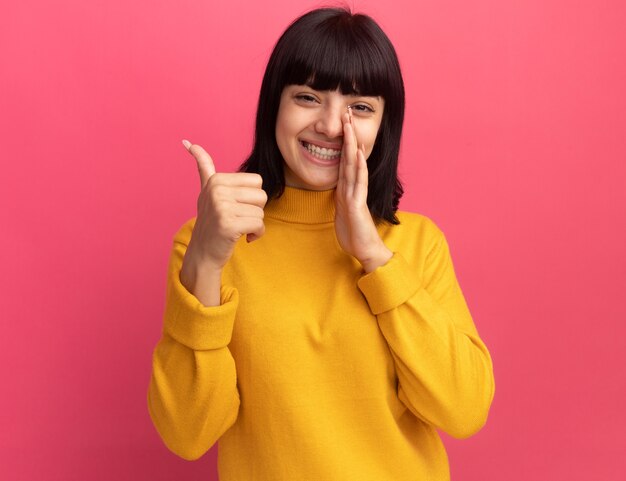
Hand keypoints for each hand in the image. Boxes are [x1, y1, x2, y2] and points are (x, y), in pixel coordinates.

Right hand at [181, 139, 267, 270]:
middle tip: (237, 219)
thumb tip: (188, 142)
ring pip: (261, 212)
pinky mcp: (228, 224)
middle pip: (261, 195)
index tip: (235, 207)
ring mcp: (221, 207)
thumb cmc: (211, 222)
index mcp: (217, 180)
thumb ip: (203, 166)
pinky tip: (244, 238)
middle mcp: (217, 190)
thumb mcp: (206, 191)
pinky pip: (259, 225)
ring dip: (255, 224)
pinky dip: (256, 234)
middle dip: (255, 211)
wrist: (203, 253)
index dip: (251, 198)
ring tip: (238, 228)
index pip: (257, 182)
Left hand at [334, 112, 392, 272]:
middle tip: (347, 113)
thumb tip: (337, 187)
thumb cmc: (353, 232)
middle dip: (348, 135)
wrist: (365, 250)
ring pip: (354, 164)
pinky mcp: (358, 204)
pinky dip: (358, 166)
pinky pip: (359, 181)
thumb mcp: (341, 210)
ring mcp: (357, 194)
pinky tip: (358, 152)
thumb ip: (340, 197)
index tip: (342, 123)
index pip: (344, 160)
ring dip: (352, 144)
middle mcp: (354, 187)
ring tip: (351, 125)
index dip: (343, 141)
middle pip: (350, 156)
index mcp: (347, 187)